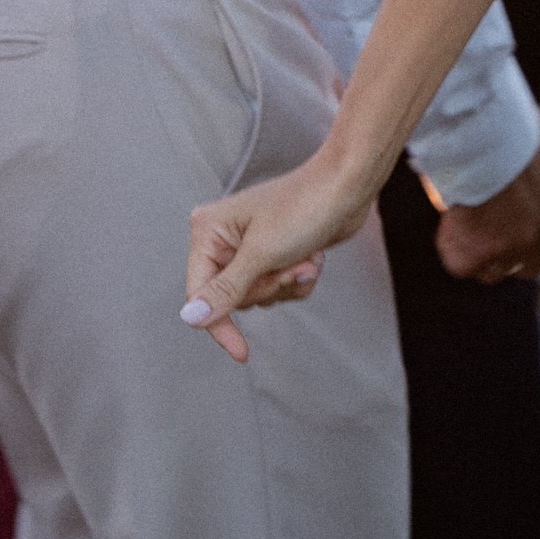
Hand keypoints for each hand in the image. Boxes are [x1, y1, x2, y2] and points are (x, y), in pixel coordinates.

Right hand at [183, 153, 372, 362]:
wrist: (348, 186)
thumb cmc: (304, 208)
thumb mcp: (261, 255)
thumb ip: (225, 290)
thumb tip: (191, 318)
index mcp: (208, 231)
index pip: (199, 293)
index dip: (219, 325)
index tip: (241, 353)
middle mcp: (223, 239)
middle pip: (233, 298)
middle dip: (269, 288)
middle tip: (290, 266)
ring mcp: (249, 247)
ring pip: (260, 296)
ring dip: (288, 283)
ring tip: (306, 257)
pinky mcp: (275, 253)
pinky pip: (280, 288)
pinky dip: (299, 279)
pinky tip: (313, 256)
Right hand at [435, 137, 539, 297]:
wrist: (482, 135)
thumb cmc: (514, 131)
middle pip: (528, 268)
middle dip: (511, 255)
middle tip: (492, 233)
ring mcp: (510, 250)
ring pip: (493, 270)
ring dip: (481, 251)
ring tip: (469, 215)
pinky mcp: (477, 256)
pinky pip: (462, 265)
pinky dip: (453, 246)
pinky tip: (453, 219)